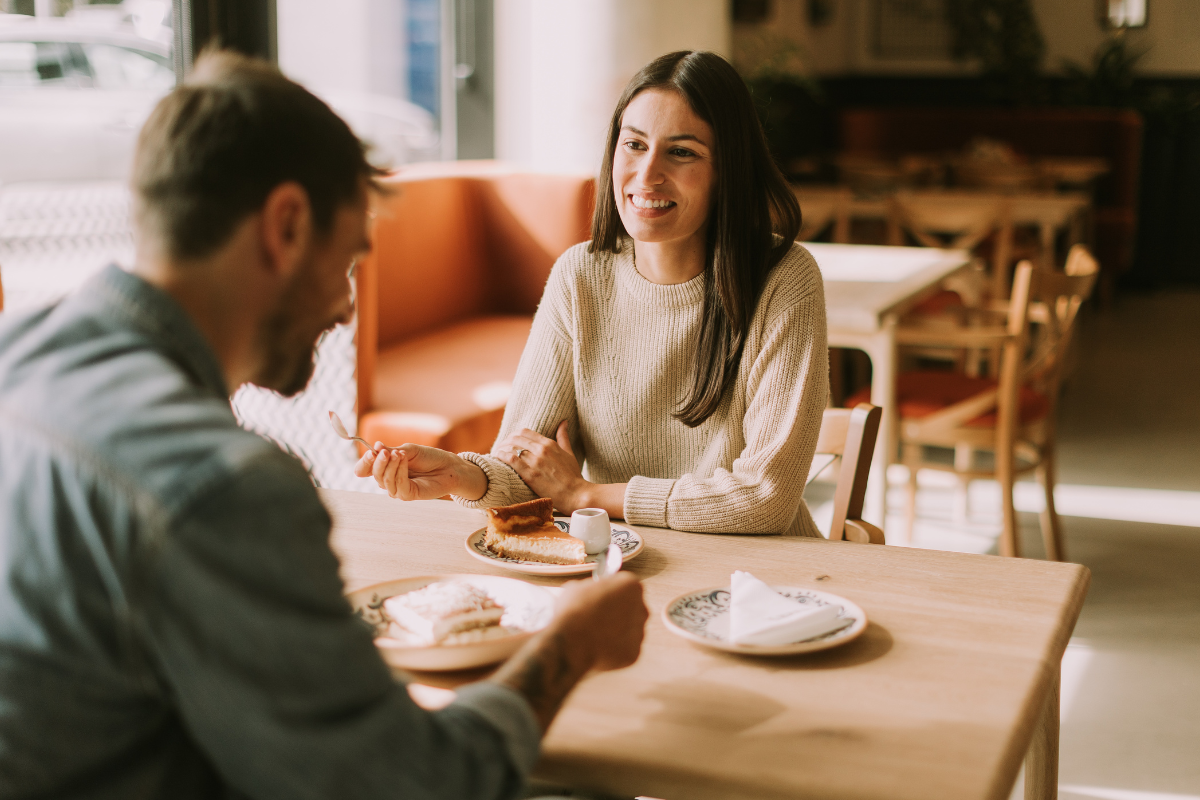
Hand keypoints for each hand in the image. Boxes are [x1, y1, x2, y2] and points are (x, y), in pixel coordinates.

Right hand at [352, 443, 486, 500]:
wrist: (448, 466)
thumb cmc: (429, 457)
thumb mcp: (408, 450)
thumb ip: (391, 450)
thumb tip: (375, 447)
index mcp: (385, 467)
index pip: (365, 469)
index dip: (364, 463)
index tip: (370, 452)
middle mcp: (389, 479)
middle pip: (373, 475)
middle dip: (378, 462)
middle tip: (386, 451)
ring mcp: (397, 489)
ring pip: (384, 481)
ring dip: (390, 465)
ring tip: (400, 453)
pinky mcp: (407, 495)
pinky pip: (398, 485)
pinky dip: (399, 471)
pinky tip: (404, 460)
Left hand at [498, 421, 588, 509]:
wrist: (575, 493)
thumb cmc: (573, 475)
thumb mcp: (569, 453)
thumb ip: (563, 437)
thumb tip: (564, 422)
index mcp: (549, 444)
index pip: (525, 432)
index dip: (514, 435)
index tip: (510, 441)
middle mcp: (541, 450)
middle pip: (516, 438)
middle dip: (506, 441)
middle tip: (501, 447)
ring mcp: (535, 461)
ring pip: (511, 447)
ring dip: (501, 448)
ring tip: (496, 453)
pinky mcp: (530, 474)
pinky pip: (511, 460)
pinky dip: (501, 456)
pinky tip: (497, 457)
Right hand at [552, 572, 646, 671]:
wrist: (570, 641)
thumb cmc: (573, 610)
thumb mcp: (578, 587)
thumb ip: (593, 589)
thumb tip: (591, 596)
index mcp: (630, 585)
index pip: (625, 585)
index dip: (610, 592)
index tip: (600, 598)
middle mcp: (641, 608)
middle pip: (632, 608)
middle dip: (618, 612)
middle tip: (598, 618)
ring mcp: (639, 633)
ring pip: (630, 630)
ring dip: (617, 632)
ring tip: (594, 636)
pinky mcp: (633, 653)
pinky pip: (624, 649)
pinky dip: (613, 650)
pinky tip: (596, 649)